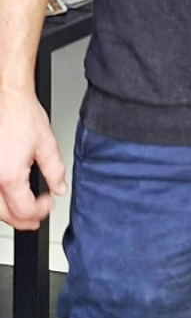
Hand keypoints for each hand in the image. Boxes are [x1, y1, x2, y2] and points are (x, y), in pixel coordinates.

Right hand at [0, 89, 67, 229]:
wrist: (7, 97)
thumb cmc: (21, 115)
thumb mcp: (47, 145)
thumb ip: (54, 171)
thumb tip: (59, 188)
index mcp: (8, 176)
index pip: (24, 211)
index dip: (41, 212)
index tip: (49, 202)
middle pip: (4, 216)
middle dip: (24, 219)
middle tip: (38, 216)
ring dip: (8, 213)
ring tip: (24, 209)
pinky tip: (8, 196)